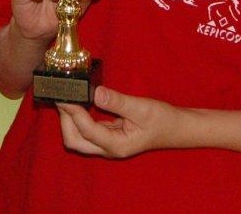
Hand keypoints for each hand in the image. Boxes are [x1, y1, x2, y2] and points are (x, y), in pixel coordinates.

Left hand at [56, 87, 181, 158]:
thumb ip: (118, 102)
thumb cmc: (162, 119)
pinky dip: (78, 118)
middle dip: (65, 121)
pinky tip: (79, 102)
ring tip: (68, 98)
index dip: (73, 113)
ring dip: (69, 120)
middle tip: (63, 97)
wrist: (176, 128)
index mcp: (116, 145)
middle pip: (75, 141)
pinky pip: (87, 131)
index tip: (65, 96)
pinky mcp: (108, 137)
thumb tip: (96, 93)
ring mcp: (107, 145)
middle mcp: (108, 149)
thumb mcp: (142, 108)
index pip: (86, 130)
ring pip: (78, 138)